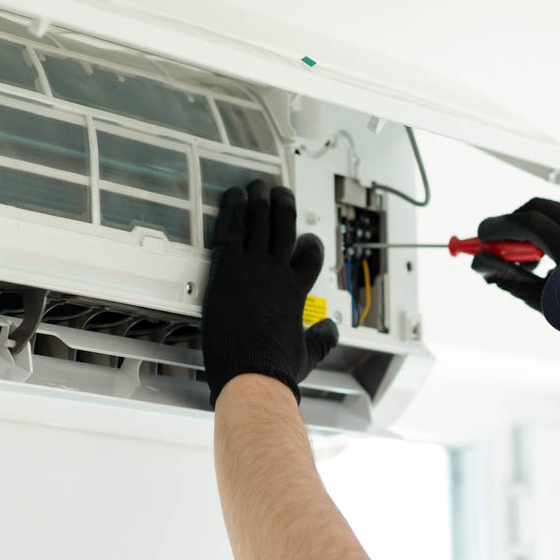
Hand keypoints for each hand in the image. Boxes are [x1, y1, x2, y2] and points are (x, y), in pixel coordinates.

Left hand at [201, 179, 338, 405]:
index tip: (306, 240)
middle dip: (284, 207)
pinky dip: (233, 209)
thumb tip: (331, 332)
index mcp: (297, 292)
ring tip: (258, 186)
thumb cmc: (276, 368)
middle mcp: (278, 274)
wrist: (252, 373)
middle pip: (286, 228)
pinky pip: (232, 229)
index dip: (310, 244)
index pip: (310, 256)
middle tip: (281, 194)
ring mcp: (253, 268)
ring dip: (259, 200)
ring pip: (260, 221)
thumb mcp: (308, 354)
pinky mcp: (228, 268)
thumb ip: (321, 340)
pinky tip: (233, 195)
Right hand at [471, 198, 559, 362]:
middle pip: (537, 207)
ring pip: (548, 208)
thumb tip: (477, 261)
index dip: (500, 226)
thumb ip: (506, 277)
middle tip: (494, 242)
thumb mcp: (538, 298)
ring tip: (526, 261)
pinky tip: (545, 256)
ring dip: (527, 226)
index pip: (531, 223)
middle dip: (510, 221)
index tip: (481, 236)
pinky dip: (544, 227)